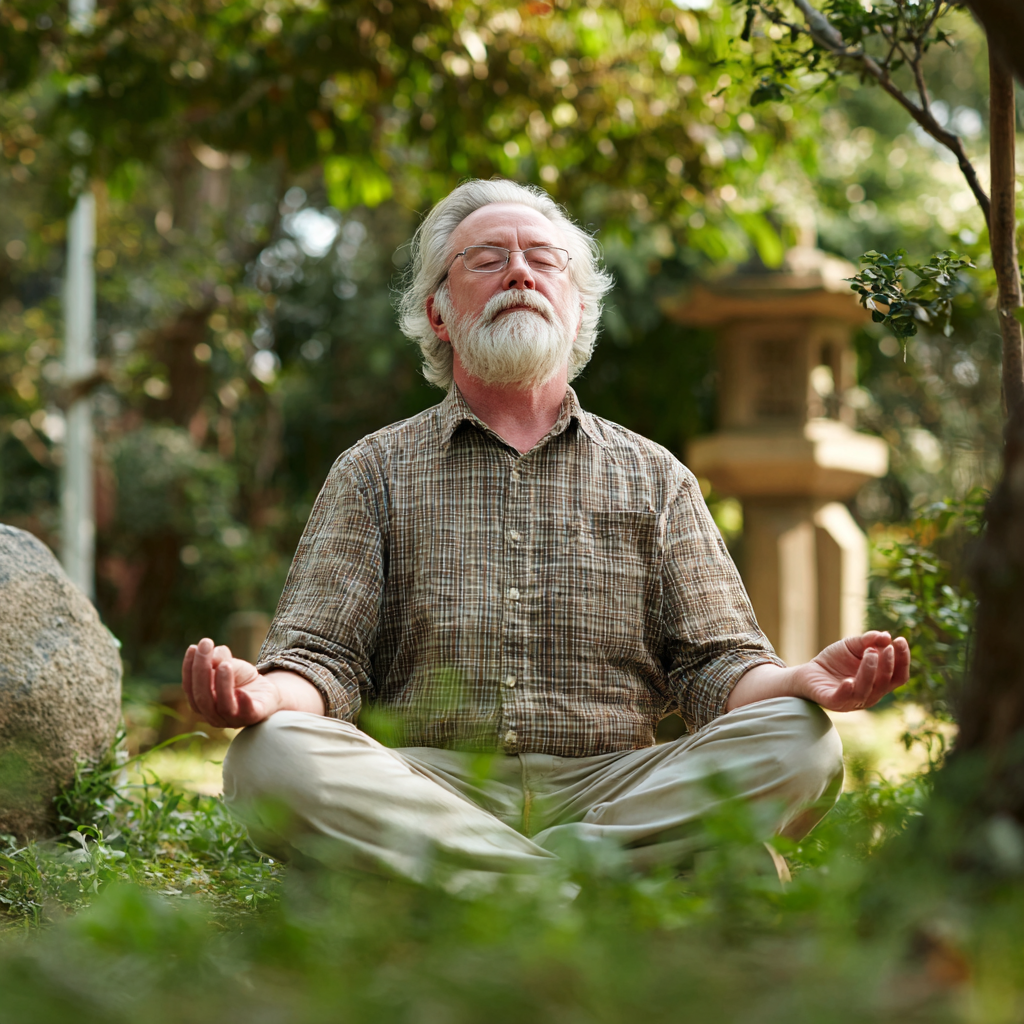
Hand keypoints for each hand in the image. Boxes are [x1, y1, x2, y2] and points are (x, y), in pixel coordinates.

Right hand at [182, 637, 282, 728]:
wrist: (267, 690)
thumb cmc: (241, 679)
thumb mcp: (228, 664)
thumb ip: (218, 659)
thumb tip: (212, 654)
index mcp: (201, 702)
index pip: (189, 687)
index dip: (189, 668)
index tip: (194, 647)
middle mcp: (212, 715)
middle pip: (202, 697)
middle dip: (202, 670)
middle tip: (207, 646)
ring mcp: (231, 719)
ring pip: (222, 706)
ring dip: (222, 684)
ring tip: (225, 664)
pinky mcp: (251, 717)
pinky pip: (245, 713)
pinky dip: (243, 702)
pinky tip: (242, 690)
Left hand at [796, 630, 910, 712]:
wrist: (808, 672)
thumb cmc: (835, 660)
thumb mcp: (853, 646)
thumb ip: (869, 640)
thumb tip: (886, 636)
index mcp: (878, 683)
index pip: (898, 676)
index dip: (903, 659)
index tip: (900, 640)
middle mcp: (870, 695)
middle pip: (885, 683)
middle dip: (888, 664)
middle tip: (885, 647)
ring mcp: (852, 700)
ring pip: (866, 690)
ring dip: (870, 671)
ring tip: (868, 652)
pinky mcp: (833, 702)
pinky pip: (842, 699)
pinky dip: (847, 691)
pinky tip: (849, 680)